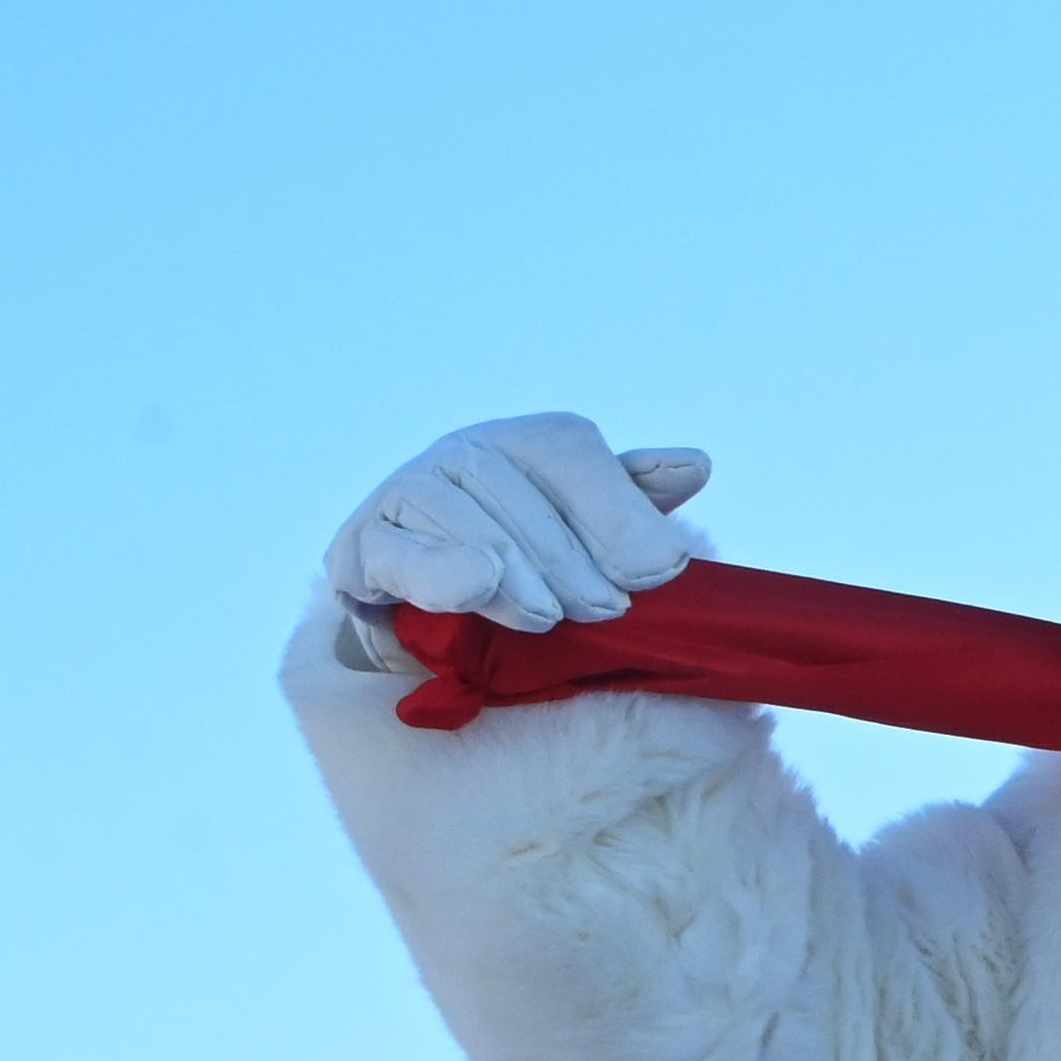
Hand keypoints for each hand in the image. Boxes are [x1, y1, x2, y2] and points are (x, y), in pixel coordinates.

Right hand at [324, 414, 711, 652]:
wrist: (436, 613)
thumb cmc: (537, 566)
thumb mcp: (595, 533)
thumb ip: (636, 503)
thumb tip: (695, 465)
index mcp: (530, 442)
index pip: (571, 452)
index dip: (616, 513)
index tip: (657, 572)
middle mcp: (467, 451)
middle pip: (523, 496)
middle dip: (574, 563)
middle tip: (607, 611)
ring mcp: (410, 491)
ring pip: (472, 527)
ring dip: (521, 579)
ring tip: (550, 618)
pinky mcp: (365, 545)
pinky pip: (405, 554)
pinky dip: (443, 573)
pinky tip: (477, 586)